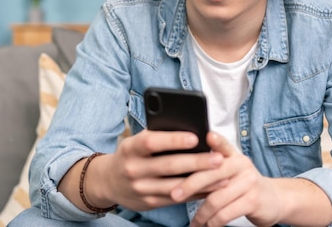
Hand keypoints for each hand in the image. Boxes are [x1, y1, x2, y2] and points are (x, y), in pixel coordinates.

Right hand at [90, 129, 223, 211]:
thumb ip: (157, 135)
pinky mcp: (149, 203)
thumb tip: (189, 128)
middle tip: (218, 158)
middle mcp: (134, 169)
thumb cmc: (131, 154)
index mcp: (131, 148)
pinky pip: (177, 199)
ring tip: (222, 174)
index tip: (195, 137)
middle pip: (169, 166)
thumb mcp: (135, 142)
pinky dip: (196, 193)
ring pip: (176, 186)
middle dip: (196, 162)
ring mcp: (141, 188)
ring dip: (202, 181)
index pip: (152, 143)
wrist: (108, 181)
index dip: (173, 140)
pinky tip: (212, 187)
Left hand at [170, 132, 280, 226]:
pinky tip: (206, 226)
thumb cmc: (243, 185)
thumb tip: (181, 169)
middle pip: (212, 173)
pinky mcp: (253, 201)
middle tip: (174, 195)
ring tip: (193, 222)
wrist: (274, 200)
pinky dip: (212, 222)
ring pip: (216, 198)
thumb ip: (212, 168)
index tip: (207, 136)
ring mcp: (249, 183)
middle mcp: (242, 165)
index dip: (217, 140)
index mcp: (233, 155)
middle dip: (189, 185)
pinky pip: (225, 213)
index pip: (223, 145)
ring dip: (201, 214)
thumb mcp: (231, 171)